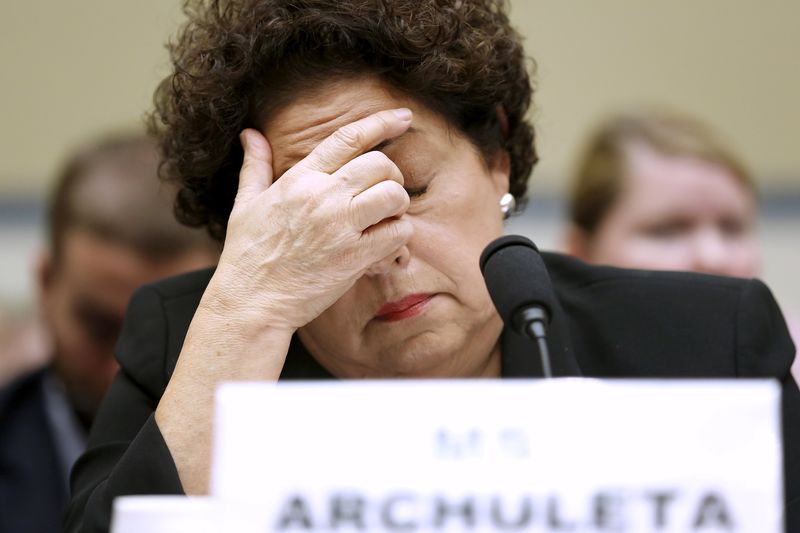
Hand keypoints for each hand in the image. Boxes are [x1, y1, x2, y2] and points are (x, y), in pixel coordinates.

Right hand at [208, 108, 413, 331]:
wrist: (252, 303)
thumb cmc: (247, 256)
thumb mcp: (245, 204)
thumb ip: (255, 166)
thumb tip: (250, 134)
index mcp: (299, 179)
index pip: (348, 138)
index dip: (381, 122)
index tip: (403, 117)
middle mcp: (322, 196)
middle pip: (380, 164)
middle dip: (391, 175)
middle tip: (382, 194)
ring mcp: (340, 226)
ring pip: (395, 195)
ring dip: (397, 206)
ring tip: (384, 220)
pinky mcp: (355, 257)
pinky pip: (399, 233)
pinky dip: (400, 238)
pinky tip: (385, 247)